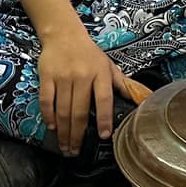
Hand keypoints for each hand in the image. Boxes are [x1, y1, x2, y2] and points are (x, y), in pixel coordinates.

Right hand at [35, 26, 141, 153]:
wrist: (64, 35)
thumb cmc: (90, 54)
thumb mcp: (109, 66)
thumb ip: (122, 84)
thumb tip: (140, 100)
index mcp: (101, 74)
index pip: (104, 100)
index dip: (104, 119)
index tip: (104, 135)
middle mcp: (83, 76)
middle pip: (79, 111)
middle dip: (77, 135)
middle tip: (76, 151)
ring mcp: (63, 77)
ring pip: (63, 110)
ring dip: (63, 131)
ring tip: (65, 146)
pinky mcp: (47, 77)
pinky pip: (46, 101)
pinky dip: (49, 116)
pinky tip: (52, 127)